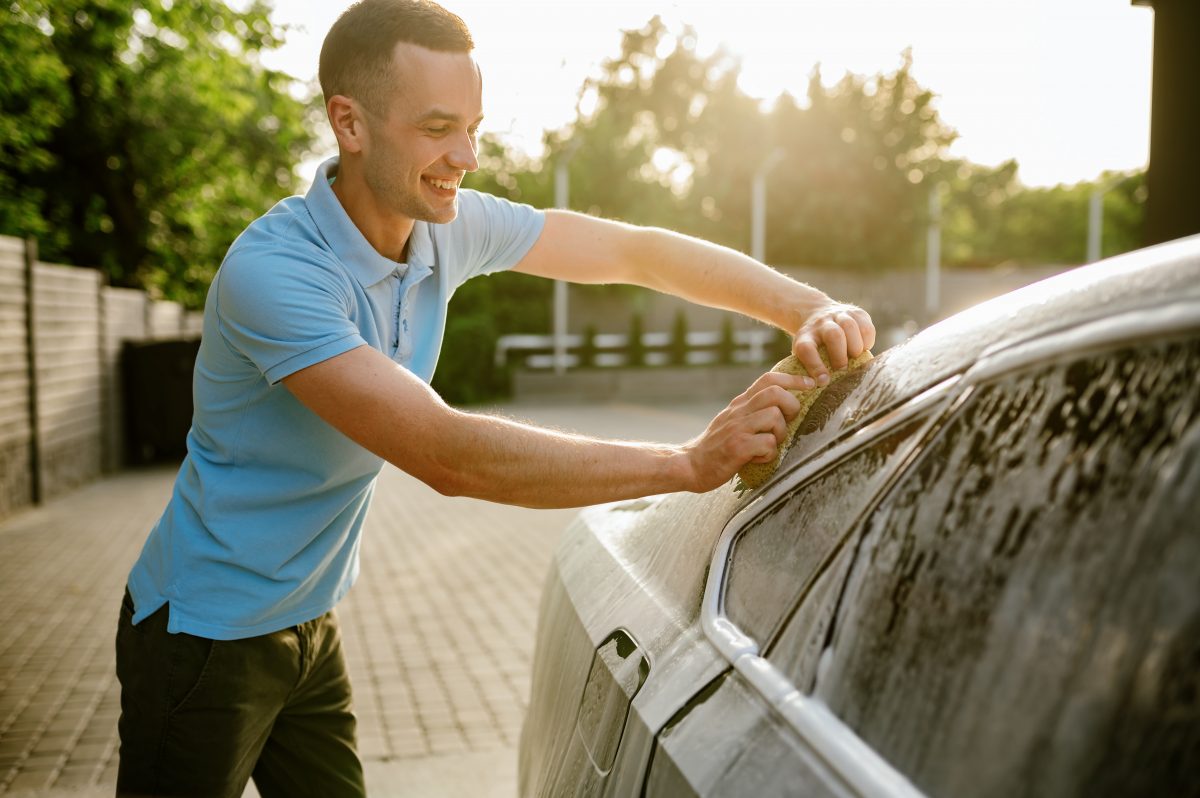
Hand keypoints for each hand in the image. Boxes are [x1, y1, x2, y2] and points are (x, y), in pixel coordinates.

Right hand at [681, 371, 814, 492]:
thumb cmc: (717, 447)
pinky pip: (767, 444)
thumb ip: (752, 411)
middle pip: (775, 392)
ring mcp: (737, 428)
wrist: (690, 465)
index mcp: (740, 404)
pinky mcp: (737, 447)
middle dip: (792, 406)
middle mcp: (739, 411)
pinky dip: (770, 454)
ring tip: (769, 445)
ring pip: (774, 417)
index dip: (794, 379)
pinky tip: (759, 459)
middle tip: (788, 422)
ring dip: (780, 433)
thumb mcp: (732, 421)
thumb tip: (783, 404)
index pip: (769, 379)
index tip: (810, 384)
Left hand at [792, 302, 875, 382]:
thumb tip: (822, 386)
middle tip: (842, 368)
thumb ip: (810, 369)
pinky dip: (868, 341)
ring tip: (854, 356)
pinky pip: (866, 327)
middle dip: (841, 355)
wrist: (817, 312)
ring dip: (855, 347)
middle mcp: (821, 323)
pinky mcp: (856, 312)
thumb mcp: (804, 352)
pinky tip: (863, 348)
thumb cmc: (813, 343)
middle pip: (833, 335)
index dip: (815, 366)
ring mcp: (838, 315)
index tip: (824, 381)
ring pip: (850, 326)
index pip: (807, 349)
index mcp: (805, 336)